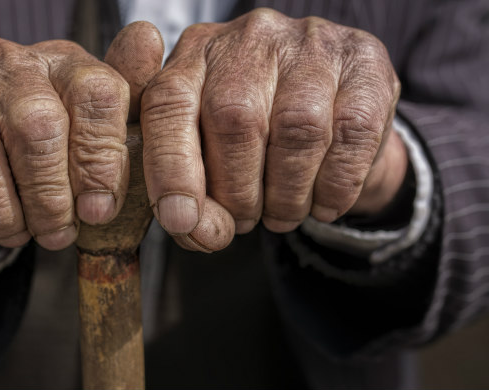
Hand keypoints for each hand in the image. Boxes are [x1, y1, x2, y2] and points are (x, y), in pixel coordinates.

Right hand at [0, 28, 161, 249]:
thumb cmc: (40, 136)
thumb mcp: (89, 126)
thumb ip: (121, 108)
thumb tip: (149, 41)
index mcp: (61, 63)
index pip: (96, 94)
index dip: (101, 161)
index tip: (98, 210)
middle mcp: (5, 64)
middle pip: (35, 126)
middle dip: (49, 197)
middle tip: (56, 232)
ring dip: (0, 212)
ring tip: (16, 232)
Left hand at [140, 8, 405, 251]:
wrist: (330, 110)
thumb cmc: (253, 137)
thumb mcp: (206, 153)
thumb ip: (188, 190)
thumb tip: (194, 229)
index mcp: (193, 56)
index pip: (168, 104)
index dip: (170, 168)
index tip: (180, 220)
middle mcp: (249, 37)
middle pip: (234, 119)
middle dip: (237, 192)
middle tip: (244, 221)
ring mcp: (309, 43)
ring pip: (297, 128)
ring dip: (288, 194)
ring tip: (282, 216)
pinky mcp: (363, 60)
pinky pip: (352, 132)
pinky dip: (336, 185)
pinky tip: (324, 204)